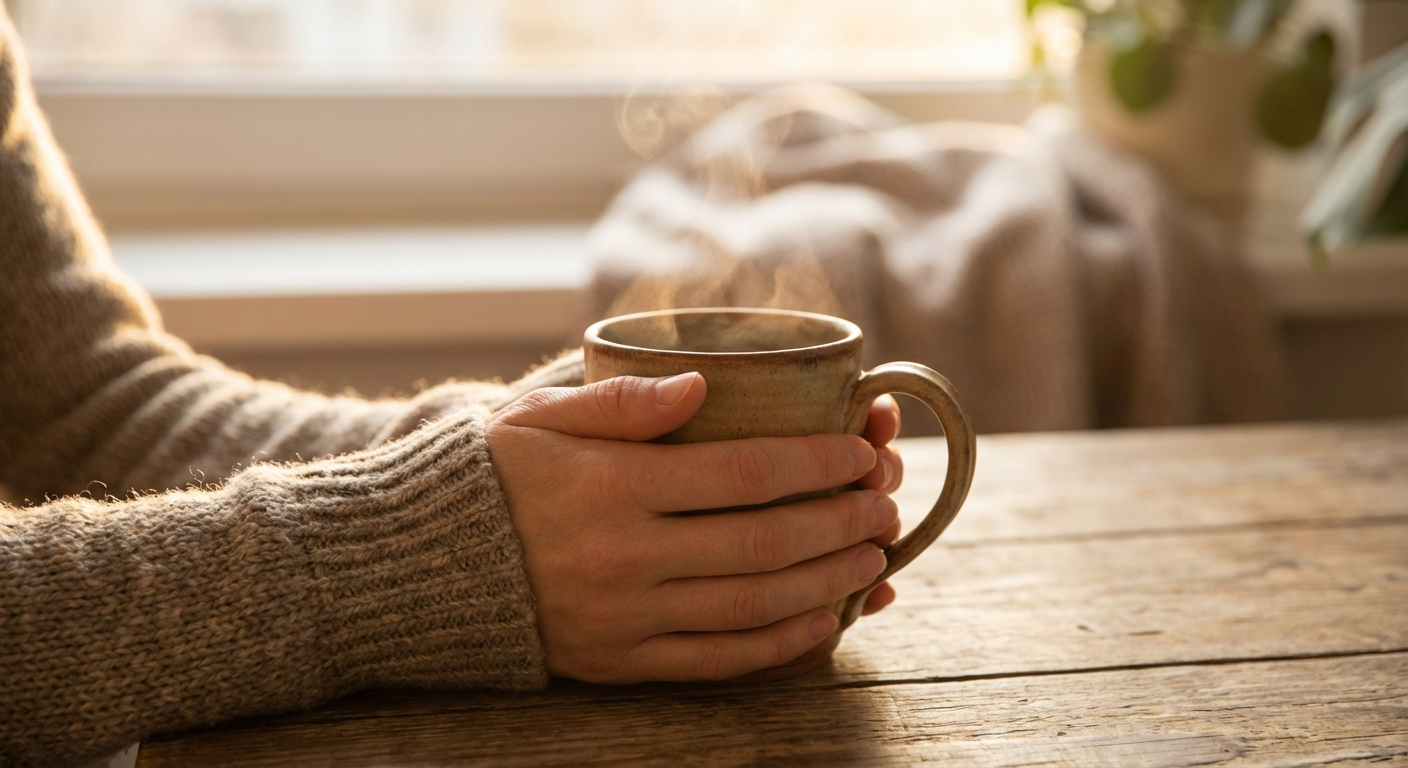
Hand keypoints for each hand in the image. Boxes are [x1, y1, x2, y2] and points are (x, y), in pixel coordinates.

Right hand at [486, 373, 901, 682]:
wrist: (423, 566)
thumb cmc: (492, 475)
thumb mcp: (540, 416)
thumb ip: (622, 399)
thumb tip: (703, 382)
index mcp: (613, 485)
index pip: (743, 472)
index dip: (816, 462)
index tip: (861, 451)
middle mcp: (626, 556)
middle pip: (764, 542)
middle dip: (841, 522)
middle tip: (886, 503)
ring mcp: (626, 617)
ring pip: (753, 605)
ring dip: (828, 582)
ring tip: (874, 557)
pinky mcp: (621, 661)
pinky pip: (718, 660)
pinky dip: (781, 643)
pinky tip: (825, 620)